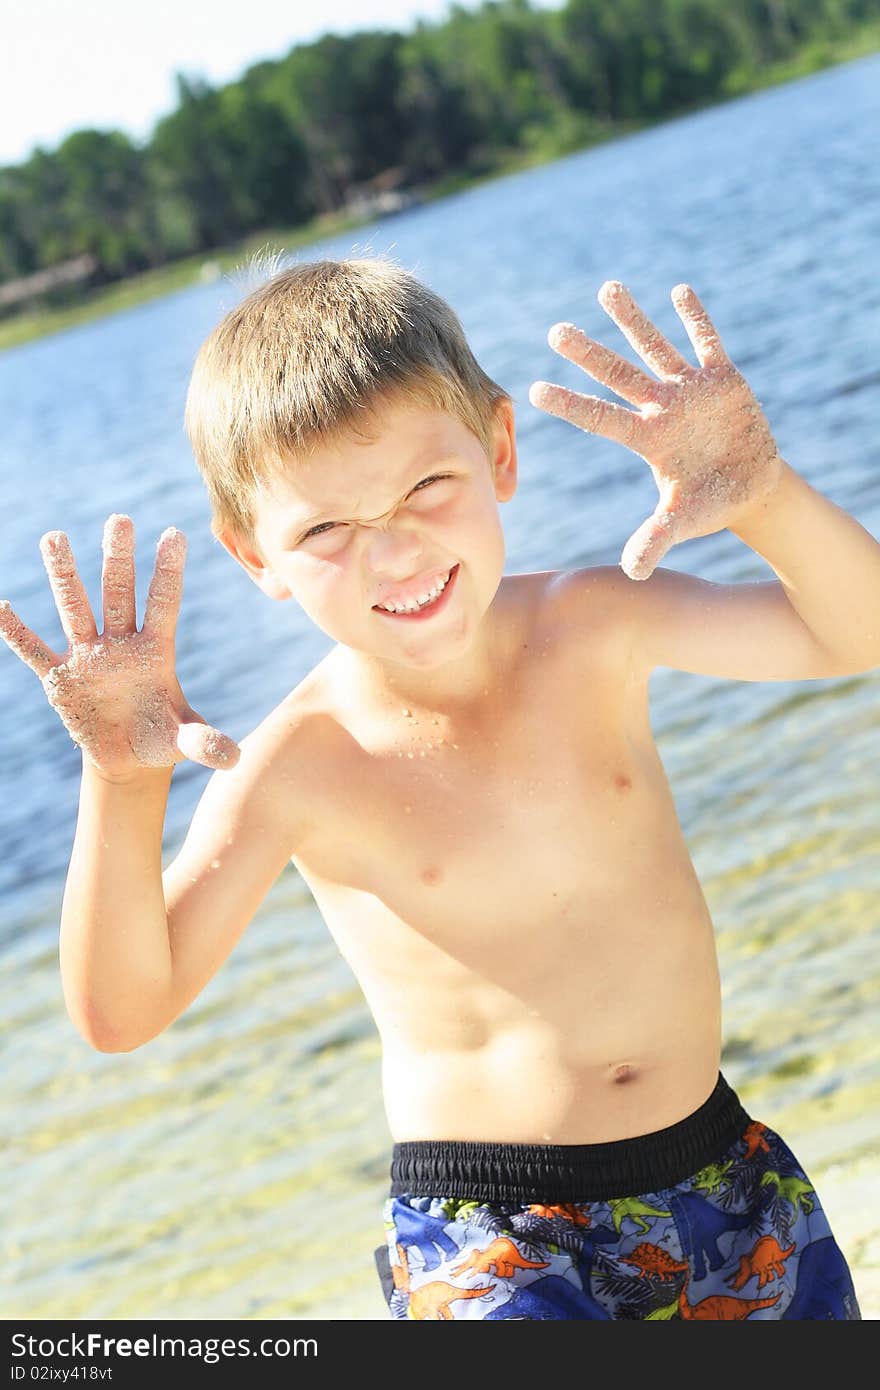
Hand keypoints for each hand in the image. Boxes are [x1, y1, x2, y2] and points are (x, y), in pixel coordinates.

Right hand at [0, 514, 239, 780]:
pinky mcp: (60, 678)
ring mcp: (88, 657)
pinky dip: (15, 633)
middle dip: (118, 559)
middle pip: (119, 594)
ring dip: (64, 576)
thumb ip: (205, 743)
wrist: (127, 757)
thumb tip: (236, 757)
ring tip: (54, 537)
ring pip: (76, 608)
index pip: (163, 604)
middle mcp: (121, 644)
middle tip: (119, 520)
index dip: (168, 572)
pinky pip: (35, 652)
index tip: (175, 533)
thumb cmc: (161, 738)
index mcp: (156, 651)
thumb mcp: (183, 740)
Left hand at [528, 281, 784, 579]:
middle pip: (617, 375)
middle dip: (588, 353)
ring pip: (654, 348)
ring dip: (632, 320)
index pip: (600, 418)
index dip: (570, 405)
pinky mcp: (723, 380)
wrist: (752, 490)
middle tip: (555, 330)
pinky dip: (696, 319)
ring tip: (607, 289)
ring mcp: (689, 392)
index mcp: (647, 440)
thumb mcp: (683, 522)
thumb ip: (656, 539)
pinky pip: (707, 343)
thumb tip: (633, 572)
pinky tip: (679, 291)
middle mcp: (661, 409)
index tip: (535, 391)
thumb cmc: (710, 505)